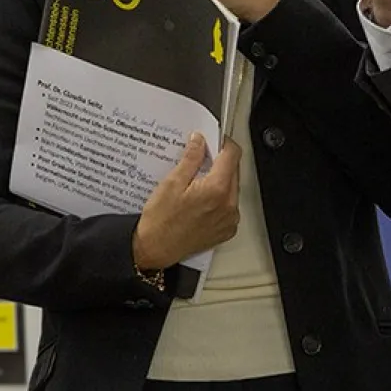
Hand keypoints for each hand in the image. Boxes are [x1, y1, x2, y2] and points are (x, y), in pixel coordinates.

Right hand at [133, 133, 240, 270]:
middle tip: (200, 161)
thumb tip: (200, 140)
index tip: (213, 141)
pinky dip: (220, 199)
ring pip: (233, 188)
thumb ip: (191, 158)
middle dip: (220, 162)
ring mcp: (230, 219)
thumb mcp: (172, 182)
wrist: (155, 249)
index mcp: (217, 189)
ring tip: (197, 184)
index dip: (223, 143)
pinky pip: (230, 206)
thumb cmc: (160, 220)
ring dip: (221, 181)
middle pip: (234, 171)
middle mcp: (229, 205)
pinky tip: (201, 201)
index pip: (232, 155)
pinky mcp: (227, 230)